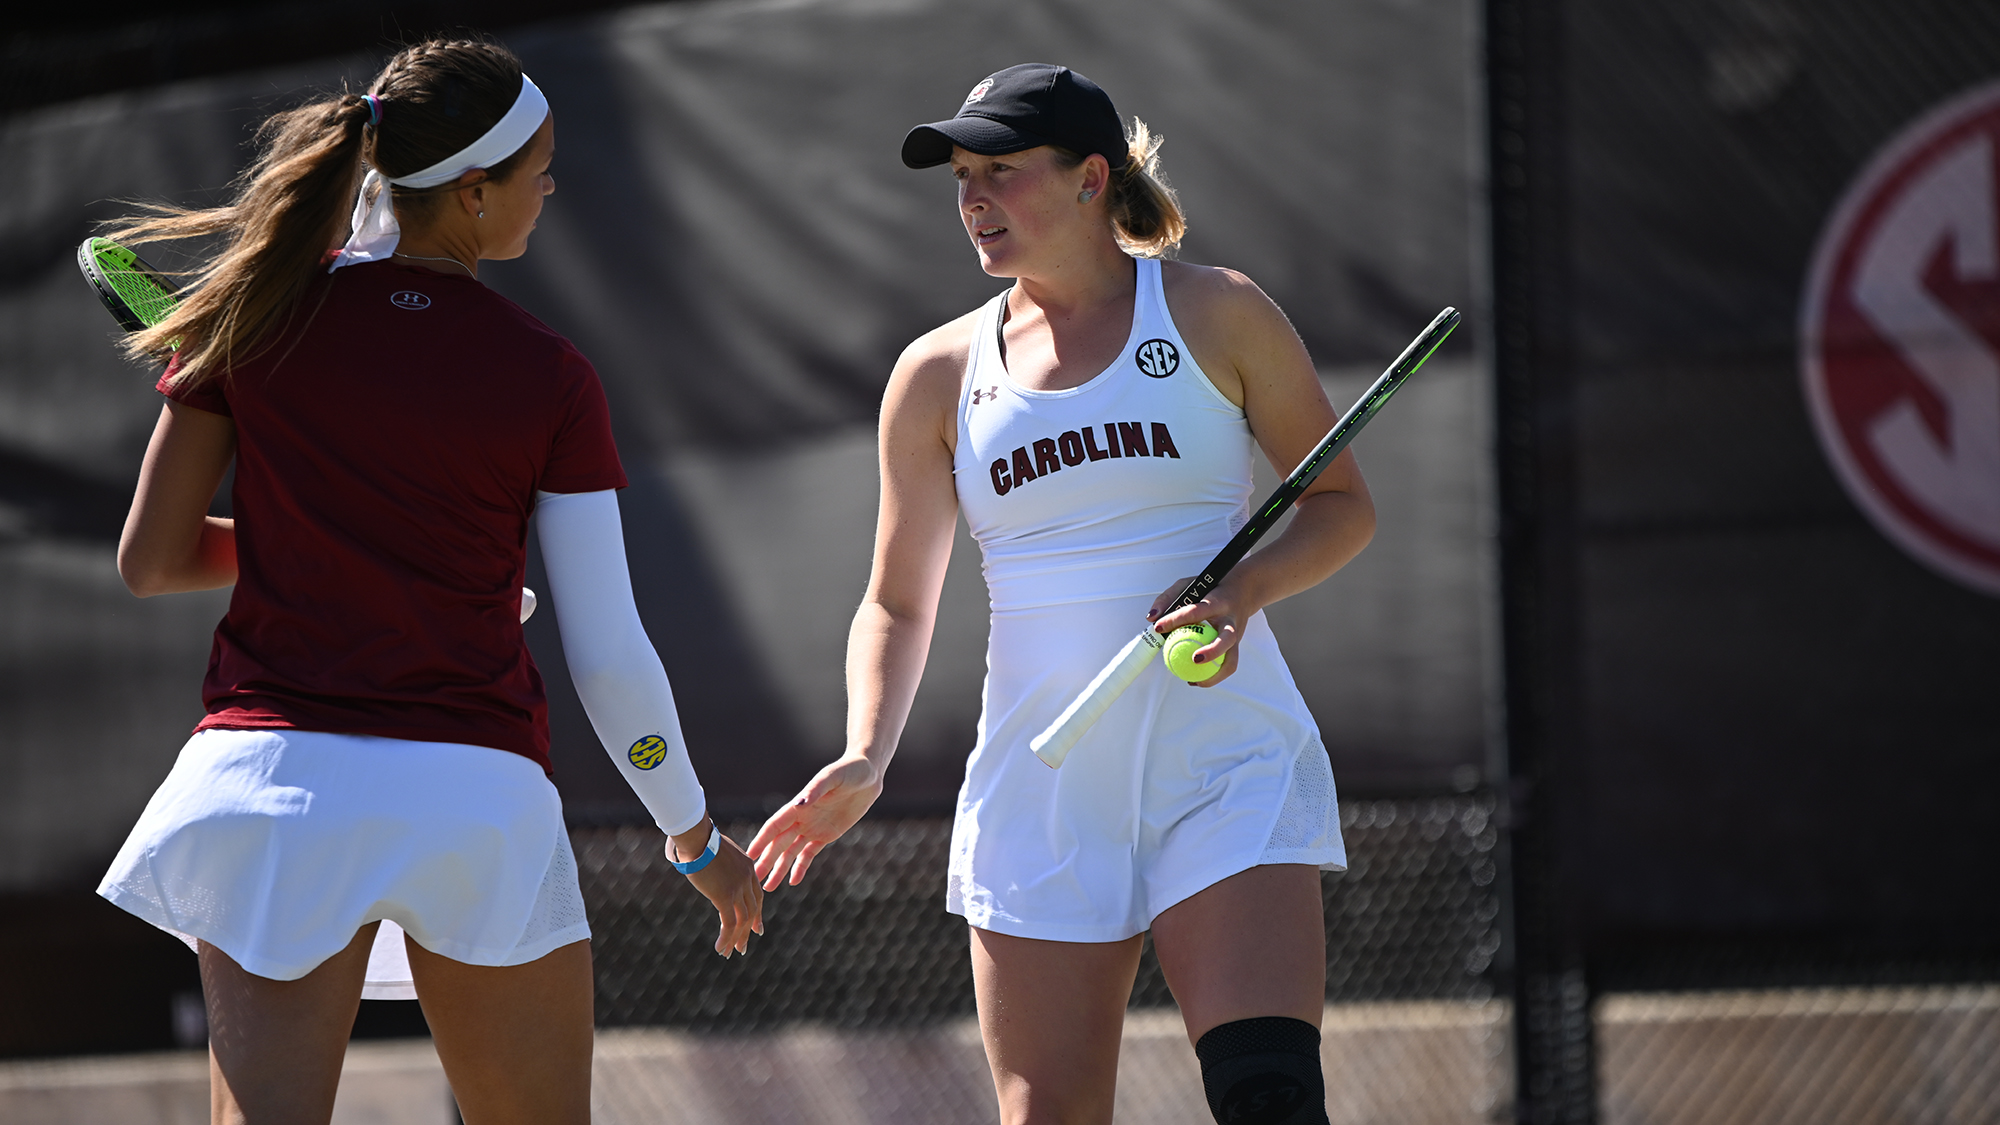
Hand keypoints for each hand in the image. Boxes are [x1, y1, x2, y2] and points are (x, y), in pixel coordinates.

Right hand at [671, 816, 763, 956]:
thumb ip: (726, 868)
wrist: (697, 838)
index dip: (758, 914)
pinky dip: (726, 938)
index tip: (757, 929)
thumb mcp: (720, 855)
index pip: (758, 896)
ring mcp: (738, 888)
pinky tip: (720, 948)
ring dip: (736, 939)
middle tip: (744, 946)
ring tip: (731, 953)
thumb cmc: (703, 842)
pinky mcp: (725, 896)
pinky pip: (729, 922)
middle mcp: (747, 879)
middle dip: (748, 930)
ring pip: (742, 920)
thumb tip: (718, 877)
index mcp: (749, 868)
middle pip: (752, 910)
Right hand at [748, 754, 882, 890]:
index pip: (775, 825)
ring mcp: (813, 827)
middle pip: (779, 843)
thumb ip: (816, 790)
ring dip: (779, 868)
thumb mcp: (833, 777)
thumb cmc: (850, 770)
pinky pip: (810, 854)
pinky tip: (793, 881)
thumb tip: (799, 803)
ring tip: (768, 886)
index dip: (762, 840)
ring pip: (791, 852)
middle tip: (754, 878)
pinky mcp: (827, 834)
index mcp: (799, 805)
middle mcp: (802, 818)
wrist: (869, 773)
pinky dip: (800, 867)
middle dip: (766, 860)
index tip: (749, 855)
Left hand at [1147, 576, 1250, 688]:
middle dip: (1212, 651)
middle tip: (1193, 660)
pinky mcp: (1237, 646)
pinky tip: (1197, 680)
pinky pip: (1228, 665)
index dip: (1176, 619)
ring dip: (1215, 674)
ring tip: (1194, 681)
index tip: (1158, 627)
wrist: (1244, 591)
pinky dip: (1214, 676)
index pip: (1195, 611)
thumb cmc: (1212, 588)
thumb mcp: (1188, 584)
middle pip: (1226, 639)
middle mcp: (1230, 621)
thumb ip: (1168, 598)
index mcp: (1217, 602)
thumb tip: (1152, 618)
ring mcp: (1237, 635)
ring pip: (1231, 659)